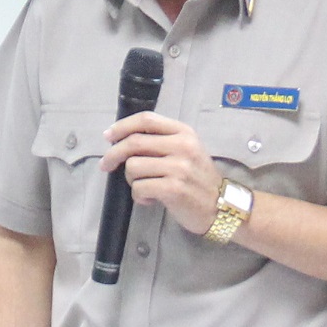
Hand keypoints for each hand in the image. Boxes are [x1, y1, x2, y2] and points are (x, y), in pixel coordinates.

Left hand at [101, 112, 225, 228]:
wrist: (221, 207)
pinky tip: (150, 199)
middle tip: (106, 165)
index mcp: (184, 132)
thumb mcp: (187, 151)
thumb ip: (162, 141)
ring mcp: (179, 167)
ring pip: (133, 166)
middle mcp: (183, 146)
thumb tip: (122, 140)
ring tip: (144, 187)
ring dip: (131, 180)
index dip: (122, 126)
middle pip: (134, 142)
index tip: (108, 136)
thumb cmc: (198, 179)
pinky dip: (139, 195)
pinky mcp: (174, 189)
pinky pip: (139, 187)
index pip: (146, 119)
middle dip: (113, 154)